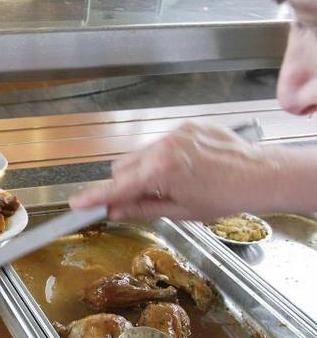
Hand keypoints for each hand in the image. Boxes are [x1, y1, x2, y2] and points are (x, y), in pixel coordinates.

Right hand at [70, 122, 291, 220]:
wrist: (260, 175)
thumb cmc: (226, 197)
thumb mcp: (180, 211)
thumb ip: (142, 208)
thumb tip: (115, 211)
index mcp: (160, 172)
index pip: (118, 187)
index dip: (95, 197)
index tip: (77, 204)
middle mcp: (163, 148)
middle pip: (123, 166)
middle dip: (125, 183)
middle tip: (139, 198)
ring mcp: (175, 134)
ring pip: (141, 153)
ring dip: (144, 169)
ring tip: (170, 183)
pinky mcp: (187, 126)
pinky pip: (161, 142)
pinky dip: (164, 156)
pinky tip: (185, 168)